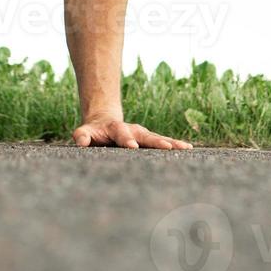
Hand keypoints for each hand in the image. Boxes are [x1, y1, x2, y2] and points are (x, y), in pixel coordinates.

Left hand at [72, 115, 192, 149]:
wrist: (104, 121)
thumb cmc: (93, 132)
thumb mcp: (84, 132)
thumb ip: (82, 136)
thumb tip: (81, 141)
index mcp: (116, 128)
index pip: (121, 134)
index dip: (126, 140)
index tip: (133, 146)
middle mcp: (133, 130)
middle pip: (145, 135)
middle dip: (156, 141)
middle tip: (167, 147)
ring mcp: (143, 134)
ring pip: (158, 138)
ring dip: (171, 143)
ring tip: (185, 147)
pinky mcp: (149, 139)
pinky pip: (164, 142)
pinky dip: (175, 144)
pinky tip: (189, 148)